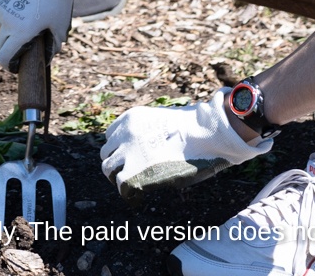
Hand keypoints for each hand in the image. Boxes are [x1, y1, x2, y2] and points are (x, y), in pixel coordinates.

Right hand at [0, 0, 82, 65]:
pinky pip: (2, 4)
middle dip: (11, 46)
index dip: (9, 64)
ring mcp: (0, 6)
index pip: (4, 57)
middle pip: (2, 42)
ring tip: (31, 9)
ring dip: (13, 21)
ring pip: (3, 21)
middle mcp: (5, 22)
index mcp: (20, 33)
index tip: (16, 64)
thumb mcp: (60, 23)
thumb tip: (48, 56)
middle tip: (24, 40)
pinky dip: (10, 5)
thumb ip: (53, 44)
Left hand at [100, 88, 271, 196]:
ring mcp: (128, 152)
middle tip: (130, 175)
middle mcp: (125, 133)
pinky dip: (128, 192)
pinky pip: (121, 184)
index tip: (130, 159)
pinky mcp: (134, 171)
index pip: (112, 136)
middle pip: (107, 153)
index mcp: (131, 118)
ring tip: (133, 187)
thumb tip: (146, 150)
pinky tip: (138, 196)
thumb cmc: (195, 130)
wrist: (207, 134)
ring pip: (109, 168)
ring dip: (119, 177)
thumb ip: (148, 133)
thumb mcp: (164, 122)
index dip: (120, 149)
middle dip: (117, 163)